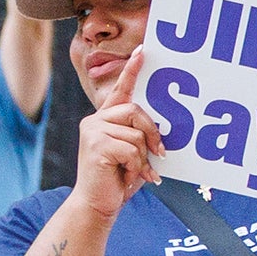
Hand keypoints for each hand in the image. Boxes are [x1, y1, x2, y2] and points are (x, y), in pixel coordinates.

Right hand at [74, 50, 158, 221]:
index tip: (143, 51)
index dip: (131, 70)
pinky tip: (130, 176)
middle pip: (135, 110)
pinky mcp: (95, 146)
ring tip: (137, 171)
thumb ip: (141, 136)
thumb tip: (164, 129)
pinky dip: (138, 166)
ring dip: (143, 157)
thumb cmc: (119, 179)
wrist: (98, 204)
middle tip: (160, 154)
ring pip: (136, 133)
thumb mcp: (135, 153)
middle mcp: (95, 120)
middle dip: (153, 133)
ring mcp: (92, 132)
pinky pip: (131, 149)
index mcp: (106, 119)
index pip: (120, 91)